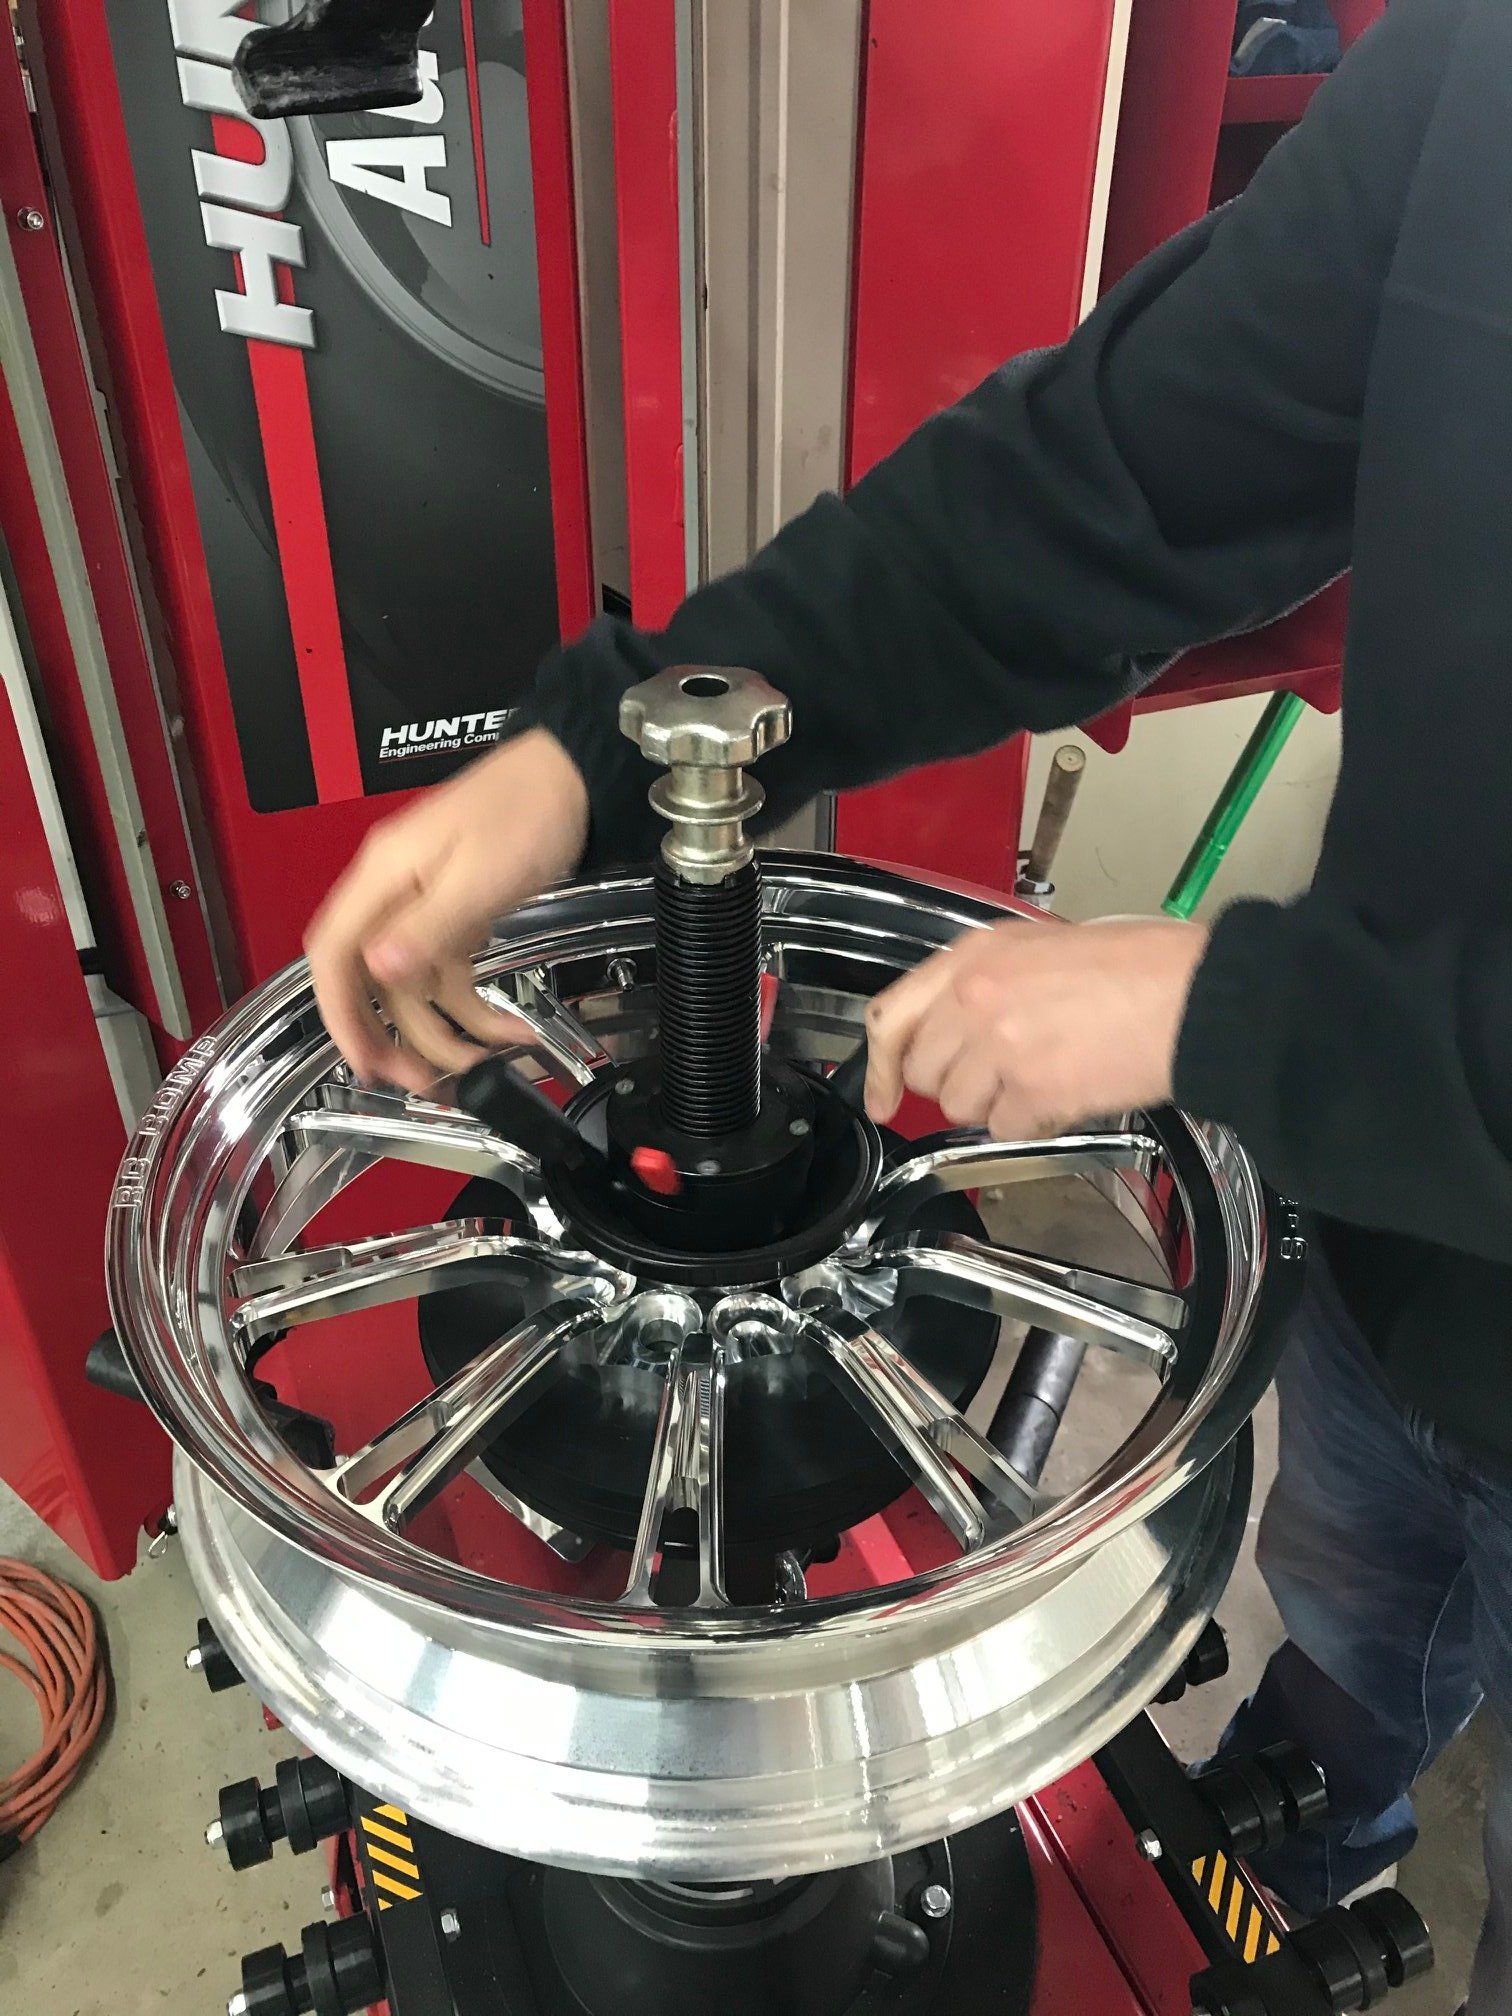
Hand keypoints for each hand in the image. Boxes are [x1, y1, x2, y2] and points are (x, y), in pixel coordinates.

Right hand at [306, 728, 589, 1092]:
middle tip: (416, 1081)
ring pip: (414, 987)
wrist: (571, 777)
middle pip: (368, 980)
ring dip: (441, 1033)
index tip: (361, 1060)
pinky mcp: (455, 914)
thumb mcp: (481, 875)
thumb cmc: (528, 806)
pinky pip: (450, 974)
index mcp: (385, 875)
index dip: (339, 1013)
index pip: (334, 954)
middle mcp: (395, 892)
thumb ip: (430, 925)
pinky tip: (506, 1031)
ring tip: (477, 1067)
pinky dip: (474, 1009)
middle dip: (388, 1036)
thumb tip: (380, 967)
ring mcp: (425, 905)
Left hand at [862, 916, 1208, 1138]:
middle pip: (925, 1072)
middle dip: (958, 1082)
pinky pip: (1005, 1127)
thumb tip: (953, 1028)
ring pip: (961, 1106)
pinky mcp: (1033, 1091)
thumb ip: (985, 983)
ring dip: (997, 1103)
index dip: (879, 1066)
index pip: (890, 1016)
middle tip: (1003, 1071)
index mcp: (974, 957)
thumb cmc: (1139, 966)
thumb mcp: (1040, 946)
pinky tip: (1068, 1089)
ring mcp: (1000, 1046)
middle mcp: (975, 999)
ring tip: (1046, 1072)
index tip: (880, 1095)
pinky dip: (1034, 1120)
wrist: (1193, 995)